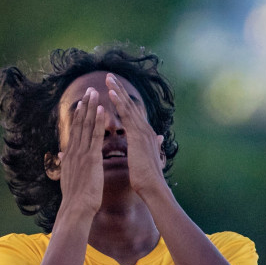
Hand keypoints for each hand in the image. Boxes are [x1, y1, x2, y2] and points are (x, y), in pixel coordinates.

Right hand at [51, 87, 104, 220]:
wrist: (76, 208)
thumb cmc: (75, 198)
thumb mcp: (68, 177)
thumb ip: (66, 163)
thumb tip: (62, 156)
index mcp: (70, 155)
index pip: (75, 131)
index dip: (78, 115)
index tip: (82, 102)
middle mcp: (74, 151)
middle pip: (79, 124)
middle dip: (85, 106)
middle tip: (89, 90)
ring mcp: (82, 154)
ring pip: (87, 127)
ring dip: (91, 109)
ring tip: (95, 93)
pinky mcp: (91, 159)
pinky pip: (96, 137)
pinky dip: (98, 123)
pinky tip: (102, 111)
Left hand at [105, 74, 166, 199]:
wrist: (153, 188)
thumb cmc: (147, 179)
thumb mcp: (146, 159)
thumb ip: (148, 148)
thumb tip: (156, 140)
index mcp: (145, 135)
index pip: (132, 113)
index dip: (123, 100)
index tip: (114, 89)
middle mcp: (145, 129)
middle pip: (131, 105)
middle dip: (120, 90)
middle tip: (110, 76)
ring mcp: (143, 131)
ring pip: (128, 106)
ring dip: (118, 91)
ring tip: (109, 78)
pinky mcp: (138, 135)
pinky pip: (127, 116)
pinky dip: (119, 103)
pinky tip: (111, 93)